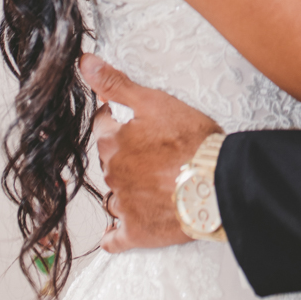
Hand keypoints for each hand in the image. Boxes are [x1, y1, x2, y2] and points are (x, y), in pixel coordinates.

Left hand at [80, 53, 220, 251]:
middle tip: (151, 149)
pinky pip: (116, 236)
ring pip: (113, 194)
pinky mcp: (137, 231)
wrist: (216, 181)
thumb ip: (116, 84)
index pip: (104, 127)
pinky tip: (122, 227)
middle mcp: (112, 173)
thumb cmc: (190, 139)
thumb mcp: (153, 101)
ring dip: (124, 188)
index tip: (136, 122)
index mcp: (113, 142)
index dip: (120, 121)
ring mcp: (123, 204)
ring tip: (150, 182)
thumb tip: (83, 63)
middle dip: (124, 153)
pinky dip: (118, 232)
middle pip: (109, 159)